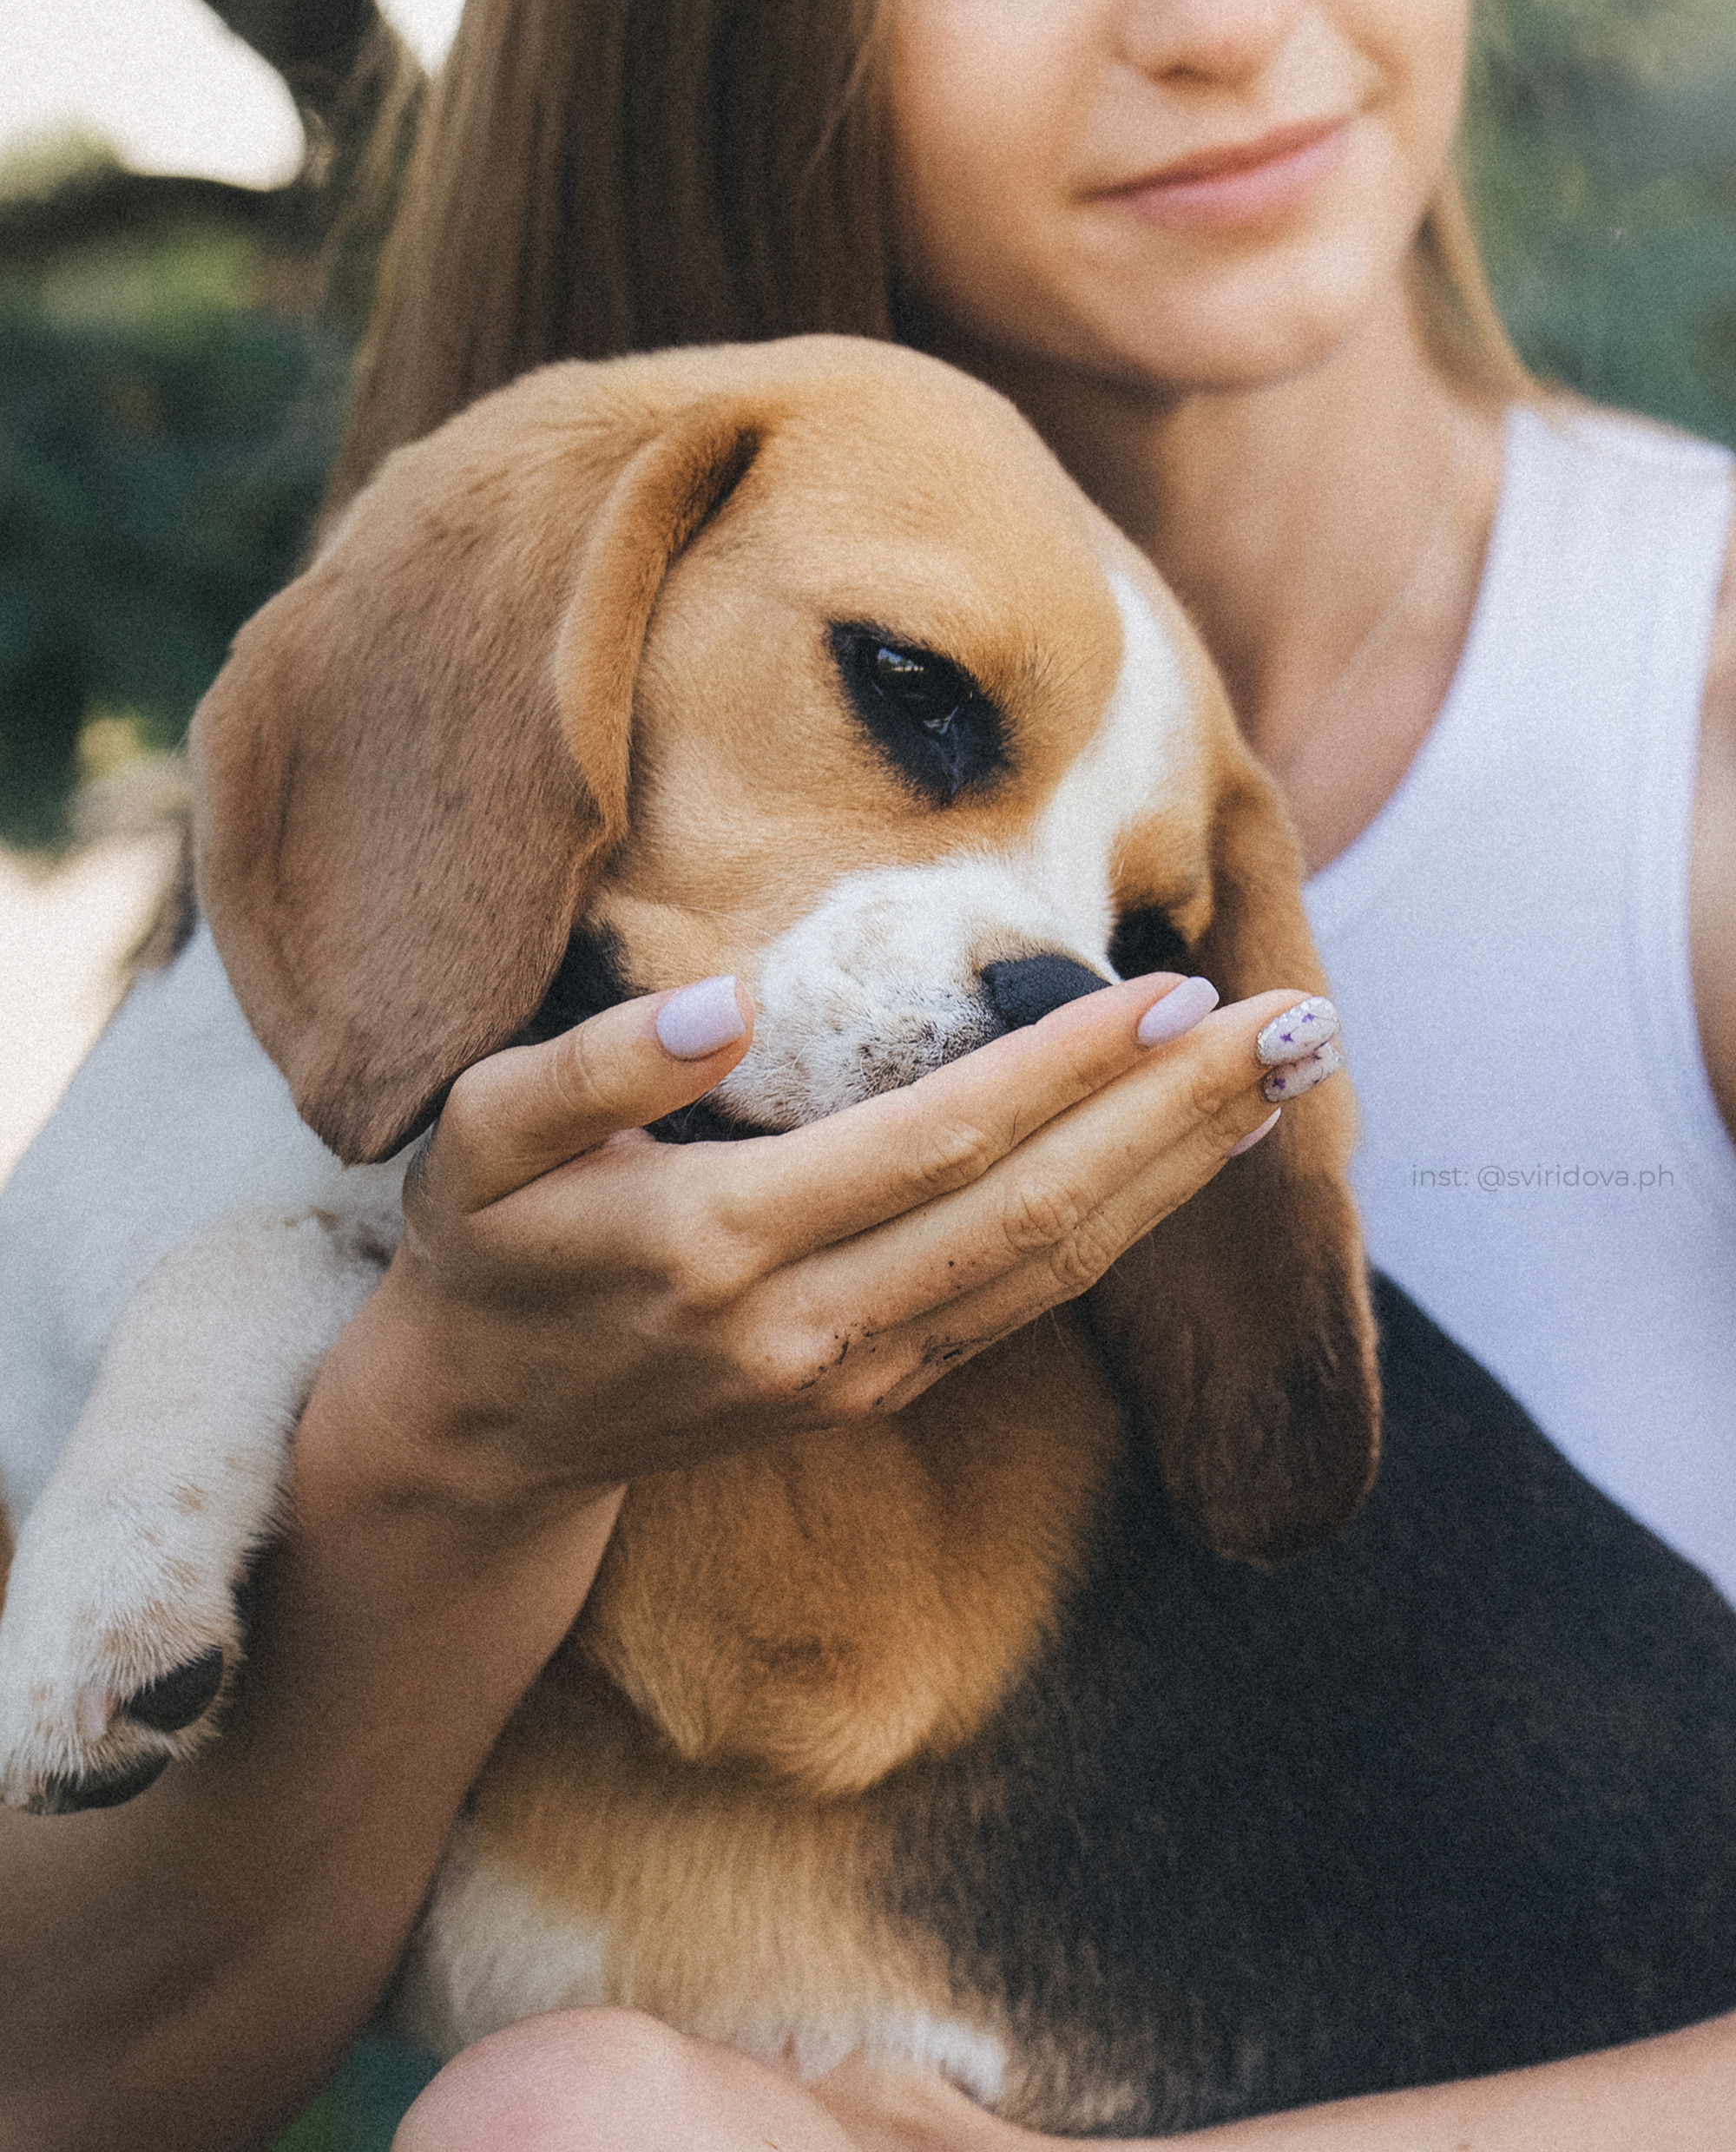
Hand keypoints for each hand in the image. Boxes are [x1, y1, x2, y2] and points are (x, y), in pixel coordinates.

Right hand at [332, 967, 1313, 1517]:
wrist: (486, 1435)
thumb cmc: (487, 1253)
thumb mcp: (483, 1138)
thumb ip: (599, 1068)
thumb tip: (730, 1004)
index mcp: (722, 1246)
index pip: (936, 1147)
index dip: (1065, 1073)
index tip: (1170, 992)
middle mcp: (814, 1327)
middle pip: (1036, 1218)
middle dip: (1178, 1120)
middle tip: (1301, 1027)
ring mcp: (858, 1374)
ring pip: (1052, 1273)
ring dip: (1179, 1174)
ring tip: (1281, 1081)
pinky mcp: (879, 1391)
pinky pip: (1026, 1303)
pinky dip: (1123, 1225)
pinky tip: (1186, 1158)